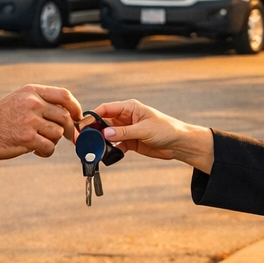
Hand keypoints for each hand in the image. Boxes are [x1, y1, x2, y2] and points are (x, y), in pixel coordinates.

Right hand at [0, 84, 80, 159]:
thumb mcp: (18, 100)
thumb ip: (39, 102)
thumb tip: (66, 113)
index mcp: (31, 92)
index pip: (64, 95)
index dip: (75, 107)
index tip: (77, 117)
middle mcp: (32, 103)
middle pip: (64, 116)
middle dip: (70, 130)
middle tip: (68, 137)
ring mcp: (30, 121)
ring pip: (58, 133)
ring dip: (53, 141)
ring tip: (41, 144)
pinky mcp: (27, 138)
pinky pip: (49, 147)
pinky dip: (46, 152)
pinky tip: (36, 152)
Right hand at [92, 100, 215, 173]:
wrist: (179, 144)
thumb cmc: (167, 129)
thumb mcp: (145, 130)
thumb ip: (124, 132)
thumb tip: (105, 134)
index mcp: (129, 108)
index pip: (106, 109)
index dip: (93, 115)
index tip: (83, 124)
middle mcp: (126, 117)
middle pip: (104, 121)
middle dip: (94, 129)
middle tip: (84, 139)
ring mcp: (127, 130)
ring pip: (108, 134)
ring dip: (101, 141)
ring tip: (94, 148)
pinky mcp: (130, 142)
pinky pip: (115, 145)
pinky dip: (110, 149)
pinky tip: (107, 154)